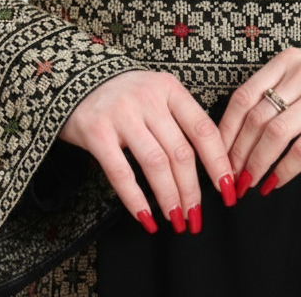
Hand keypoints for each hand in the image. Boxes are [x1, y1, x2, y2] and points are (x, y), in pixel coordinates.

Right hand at [58, 70, 235, 233]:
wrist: (73, 79)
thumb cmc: (123, 94)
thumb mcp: (155, 94)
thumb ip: (179, 119)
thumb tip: (211, 164)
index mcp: (169, 89)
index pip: (203, 129)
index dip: (218, 163)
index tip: (227, 188)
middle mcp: (148, 98)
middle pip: (181, 152)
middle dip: (193, 191)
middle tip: (197, 217)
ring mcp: (121, 114)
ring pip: (155, 164)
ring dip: (169, 198)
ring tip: (176, 220)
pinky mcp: (96, 131)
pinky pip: (121, 172)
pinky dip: (135, 199)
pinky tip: (146, 217)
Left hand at [217, 48, 300, 197]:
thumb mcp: (300, 84)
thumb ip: (271, 99)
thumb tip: (231, 138)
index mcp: (286, 61)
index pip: (244, 96)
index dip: (226, 130)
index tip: (217, 156)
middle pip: (257, 117)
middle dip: (239, 153)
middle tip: (231, 178)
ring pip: (276, 134)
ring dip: (258, 164)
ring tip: (249, 184)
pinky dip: (284, 170)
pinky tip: (275, 182)